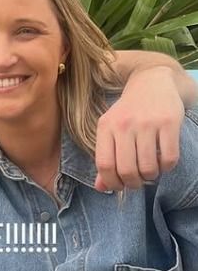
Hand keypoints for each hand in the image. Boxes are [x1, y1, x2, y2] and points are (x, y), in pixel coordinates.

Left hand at [95, 67, 182, 190]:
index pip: (104, 165)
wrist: (153, 81)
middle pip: (127, 170)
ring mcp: (147, 123)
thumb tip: (101, 188)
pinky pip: (169, 158)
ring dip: (151, 177)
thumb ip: (106, 157)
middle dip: (133, 184)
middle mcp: (124, 124)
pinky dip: (167, 168)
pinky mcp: (169, 122)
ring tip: (150, 170)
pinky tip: (163, 162)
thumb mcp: (111, 129)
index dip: (112, 183)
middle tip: (137, 181)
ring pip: (148, 167)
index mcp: (106, 126)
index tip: (119, 186)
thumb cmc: (129, 111)